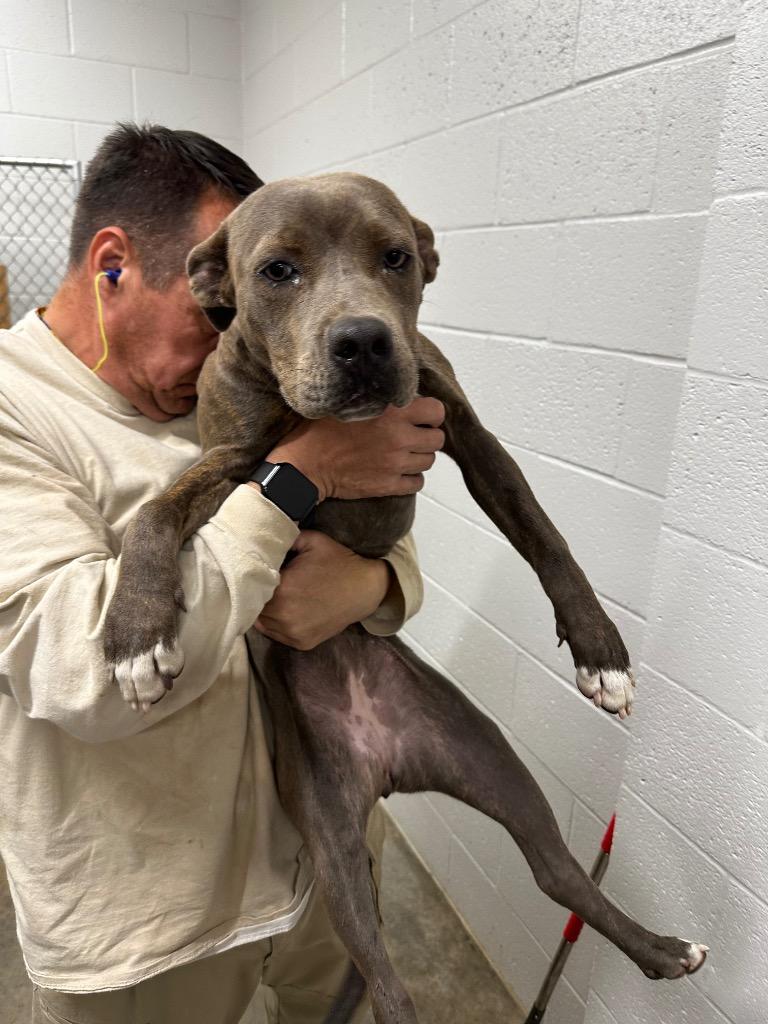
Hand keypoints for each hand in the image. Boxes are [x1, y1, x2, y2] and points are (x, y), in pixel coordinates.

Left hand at [253, 531, 392, 648]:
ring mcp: (293, 633)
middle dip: (258, 595)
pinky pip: (277, 634)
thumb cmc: (339, 562)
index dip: (253, 579)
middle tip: (266, 583)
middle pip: (254, 607)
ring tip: (275, 597)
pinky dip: (277, 623)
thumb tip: (263, 536)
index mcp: (282, 590)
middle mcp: (284, 616)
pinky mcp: (302, 643)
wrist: (366, 588)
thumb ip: (284, 537)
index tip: (258, 571)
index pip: (252, 587)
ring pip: (263, 623)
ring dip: (264, 611)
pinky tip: (287, 609)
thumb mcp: (312, 540)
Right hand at [266, 397, 444, 500]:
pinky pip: (417, 483)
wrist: (304, 466)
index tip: (422, 417)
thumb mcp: (347, 401)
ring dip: (419, 457)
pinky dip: (411, 478)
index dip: (432, 414)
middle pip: (437, 439)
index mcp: (391, 411)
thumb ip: (377, 398)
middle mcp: (399, 437)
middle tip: (412, 437)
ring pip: (429, 461)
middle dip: (427, 437)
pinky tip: (397, 471)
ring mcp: (395, 463)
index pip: (437, 410)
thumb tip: (397, 398)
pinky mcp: (389, 485)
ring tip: (403, 454)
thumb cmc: (319, 431)